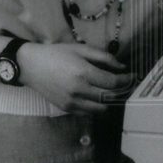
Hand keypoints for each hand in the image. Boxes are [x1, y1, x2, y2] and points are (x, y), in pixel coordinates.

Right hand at [16, 42, 134, 113]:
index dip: (126, 80)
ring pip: (101, 109)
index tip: (132, 76)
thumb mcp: (81, 49)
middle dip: (121, 91)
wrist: (31, 66)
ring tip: (111, 91)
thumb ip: (104, 58)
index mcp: (83, 73)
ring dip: (109, 101)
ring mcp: (71, 102)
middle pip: (109, 97)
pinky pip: (88, 113)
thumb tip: (122, 67)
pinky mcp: (66, 108)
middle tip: (125, 84)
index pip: (113, 82)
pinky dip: (96, 106)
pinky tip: (96, 96)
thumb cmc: (56, 54)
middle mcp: (78, 90)